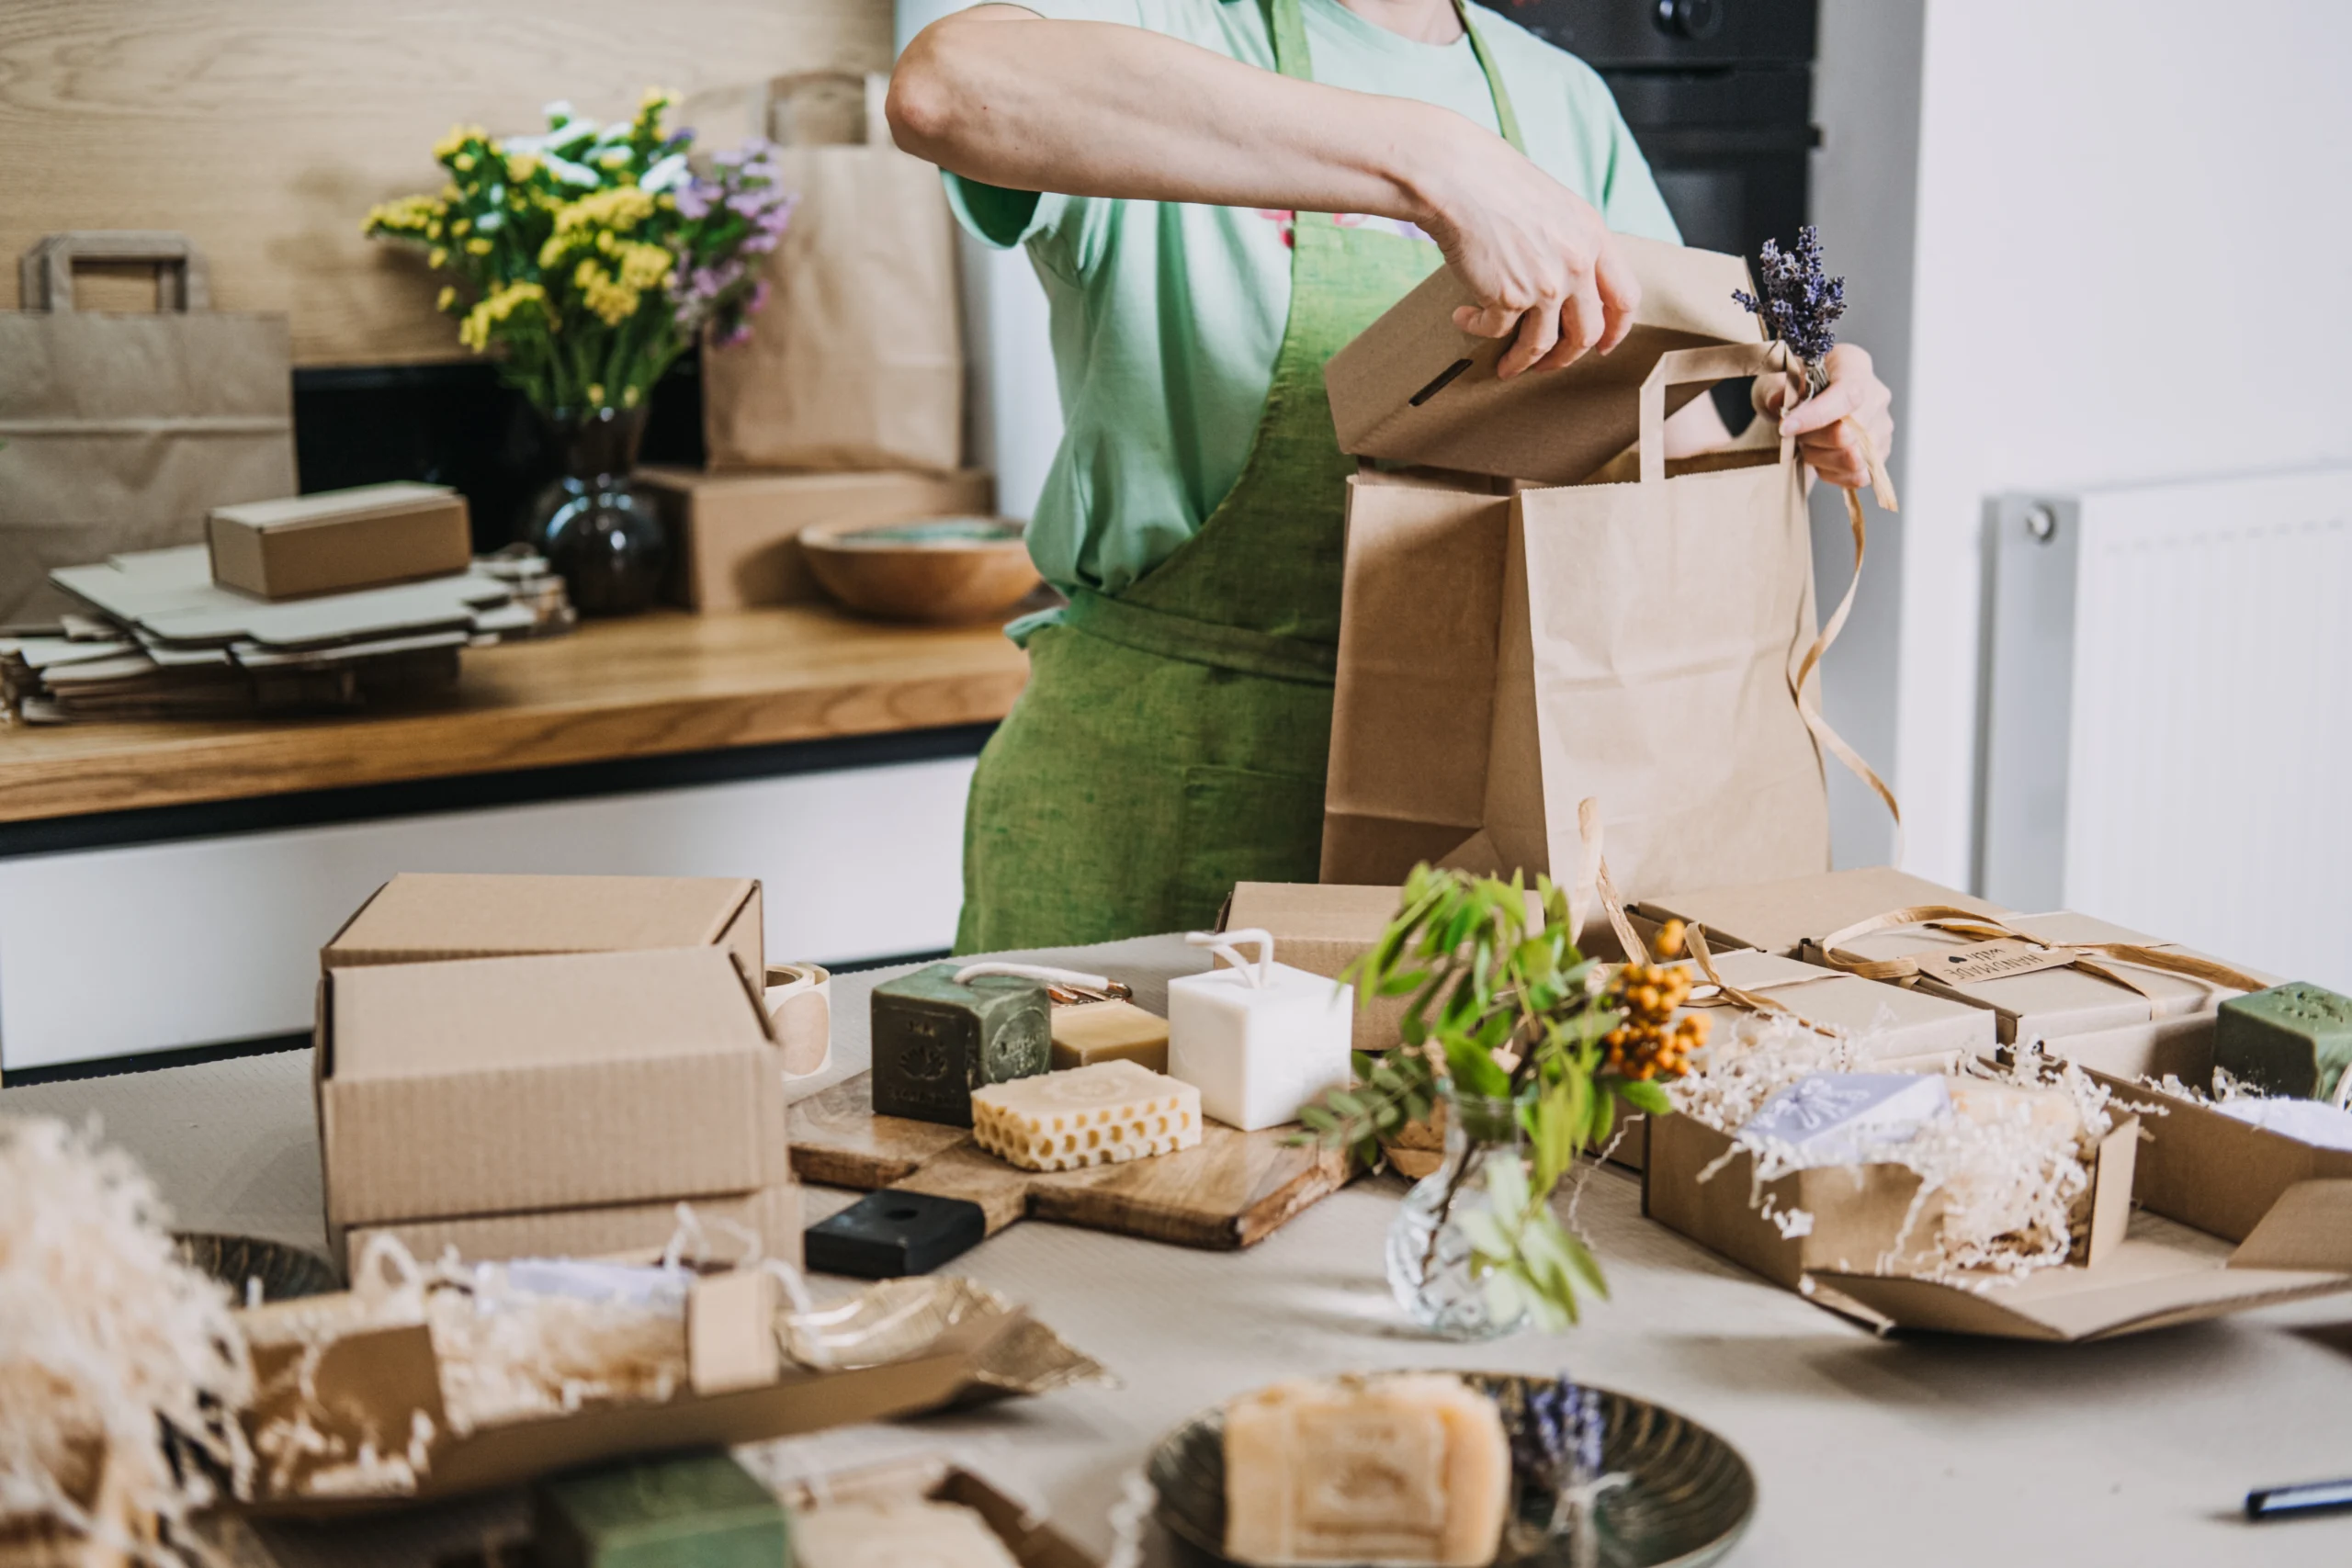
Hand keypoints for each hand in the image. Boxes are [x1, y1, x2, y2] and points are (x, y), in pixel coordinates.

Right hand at [1413, 123, 1639, 378]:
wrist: (1458, 177)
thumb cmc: (1496, 183)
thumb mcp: (1555, 206)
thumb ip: (1570, 243)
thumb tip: (1568, 285)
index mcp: (1594, 236)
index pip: (1624, 297)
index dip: (1616, 330)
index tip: (1602, 347)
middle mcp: (1577, 263)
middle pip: (1587, 332)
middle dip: (1566, 357)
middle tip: (1546, 365)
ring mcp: (1545, 284)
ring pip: (1543, 345)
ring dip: (1522, 361)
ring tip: (1505, 365)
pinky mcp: (1508, 298)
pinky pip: (1496, 332)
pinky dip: (1478, 330)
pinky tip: (1464, 318)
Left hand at [1760, 343, 1893, 489]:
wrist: (1804, 406)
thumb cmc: (1792, 389)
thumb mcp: (1774, 382)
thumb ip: (1773, 391)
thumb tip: (1780, 404)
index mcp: (1853, 364)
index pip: (1847, 394)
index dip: (1817, 416)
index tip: (1786, 428)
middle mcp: (1876, 393)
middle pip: (1850, 431)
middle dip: (1812, 439)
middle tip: (1794, 433)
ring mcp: (1882, 424)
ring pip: (1854, 458)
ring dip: (1820, 457)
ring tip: (1807, 443)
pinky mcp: (1880, 452)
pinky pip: (1857, 476)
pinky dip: (1831, 472)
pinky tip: (1820, 456)